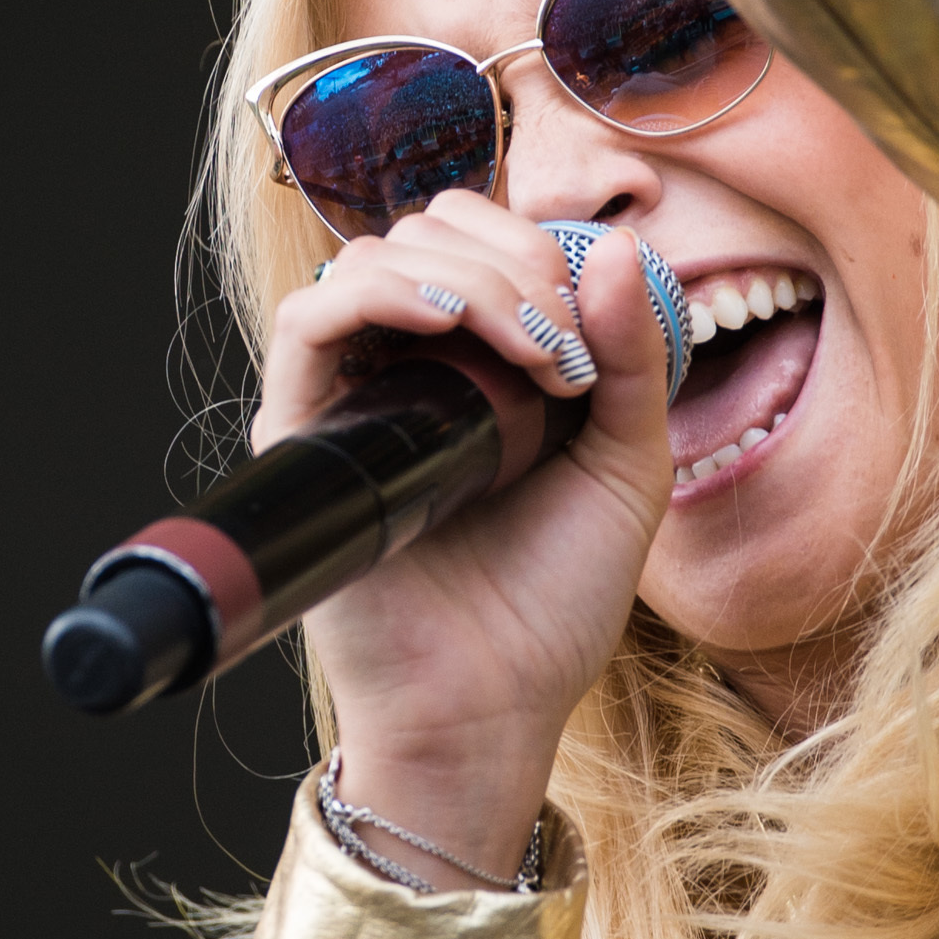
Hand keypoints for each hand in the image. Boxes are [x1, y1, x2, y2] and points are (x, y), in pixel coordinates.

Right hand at [254, 202, 674, 883]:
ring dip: (464, 277)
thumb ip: (632, 354)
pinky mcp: (306, 437)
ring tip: (531, 350)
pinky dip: (379, 296)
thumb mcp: (627, 463)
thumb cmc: (555, 600)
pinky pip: (308, 323)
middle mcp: (403, 369)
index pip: (475, 239)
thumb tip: (620, 245)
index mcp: (476, 364)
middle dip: (510, 260)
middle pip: (423, 233)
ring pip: (370, 261)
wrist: (496, 705)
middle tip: (563, 346)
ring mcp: (351, 400)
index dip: (536, 248)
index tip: (590, 328)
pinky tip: (451, 326)